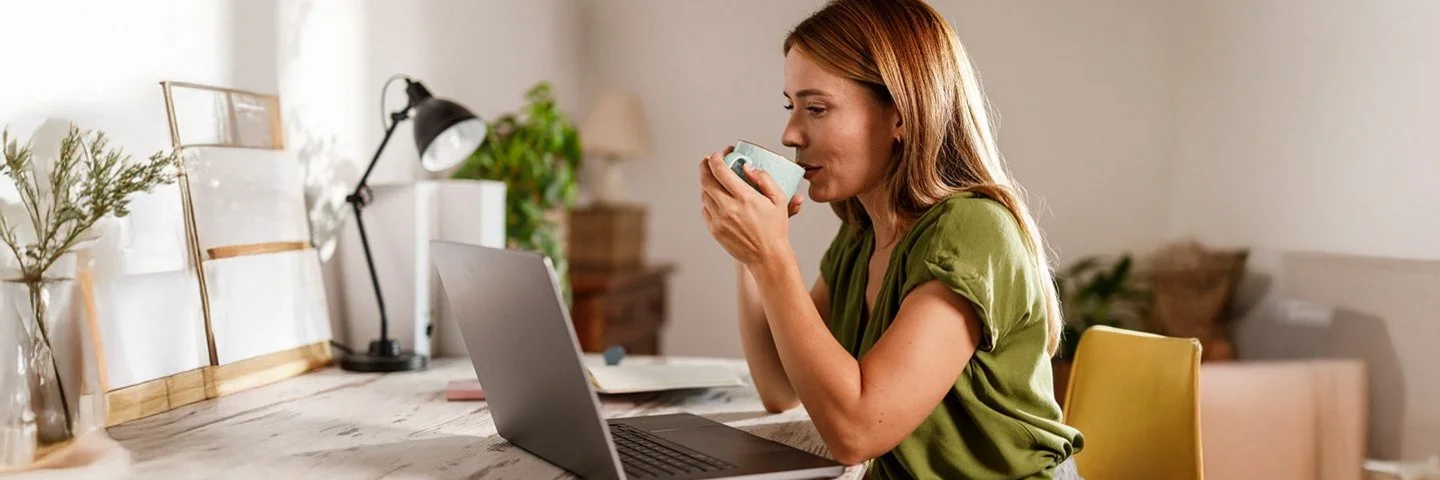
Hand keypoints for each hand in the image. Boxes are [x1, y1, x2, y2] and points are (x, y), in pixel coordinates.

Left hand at [699, 146, 799, 266]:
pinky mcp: (715, 230)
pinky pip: (705, 210)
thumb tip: (747, 167)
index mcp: (744, 198)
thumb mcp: (779, 200)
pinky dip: (707, 200)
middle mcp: (728, 208)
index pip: (721, 171)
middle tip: (707, 161)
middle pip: (706, 181)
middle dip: (704, 167)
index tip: (717, 155)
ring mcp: (719, 220)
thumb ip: (764, 179)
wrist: (767, 257)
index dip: (716, 159)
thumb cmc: (775, 229)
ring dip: (705, 183)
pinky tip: (713, 197)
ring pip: (704, 195)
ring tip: (711, 178)